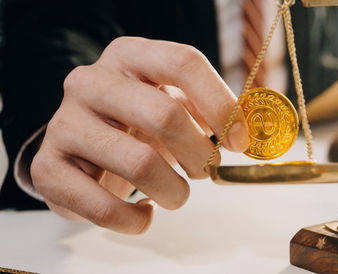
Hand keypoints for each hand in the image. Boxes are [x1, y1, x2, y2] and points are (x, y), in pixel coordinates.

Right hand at [31, 37, 248, 233]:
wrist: (81, 152)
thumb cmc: (139, 125)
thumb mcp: (173, 105)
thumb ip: (208, 112)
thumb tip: (242, 130)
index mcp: (128, 56)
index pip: (183, 62)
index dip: (220, 104)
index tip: (239, 140)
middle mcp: (90, 82)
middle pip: (164, 114)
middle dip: (199, 153)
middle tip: (207, 171)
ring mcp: (63, 123)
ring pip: (139, 164)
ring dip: (174, 191)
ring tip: (177, 194)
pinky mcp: (47, 168)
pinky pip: (103, 207)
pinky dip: (135, 220)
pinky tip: (144, 212)